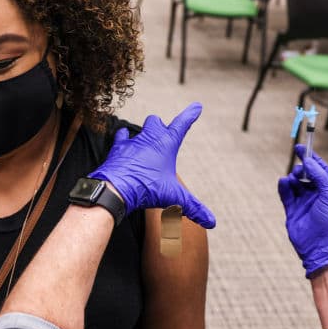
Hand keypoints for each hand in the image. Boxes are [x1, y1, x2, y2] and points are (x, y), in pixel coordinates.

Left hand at [90, 102, 215, 228]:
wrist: (115, 188)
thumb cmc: (147, 189)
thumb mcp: (174, 198)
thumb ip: (194, 208)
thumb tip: (212, 222)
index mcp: (166, 143)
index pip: (182, 124)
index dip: (190, 115)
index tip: (197, 106)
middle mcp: (148, 138)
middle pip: (155, 122)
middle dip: (160, 126)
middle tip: (163, 132)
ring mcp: (131, 142)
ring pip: (136, 129)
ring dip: (141, 135)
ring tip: (143, 143)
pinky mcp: (116, 150)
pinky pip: (120, 139)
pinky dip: (123, 142)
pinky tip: (123, 144)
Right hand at [277, 144, 327, 277]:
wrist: (321, 248)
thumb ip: (320, 176)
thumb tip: (309, 162)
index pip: (321, 169)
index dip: (312, 158)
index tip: (302, 148)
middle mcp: (318, 195)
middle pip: (307, 174)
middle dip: (301, 168)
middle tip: (298, 168)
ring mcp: (305, 202)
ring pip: (295, 183)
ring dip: (293, 178)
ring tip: (293, 178)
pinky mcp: (293, 211)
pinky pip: (286, 194)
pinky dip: (283, 187)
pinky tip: (283, 182)